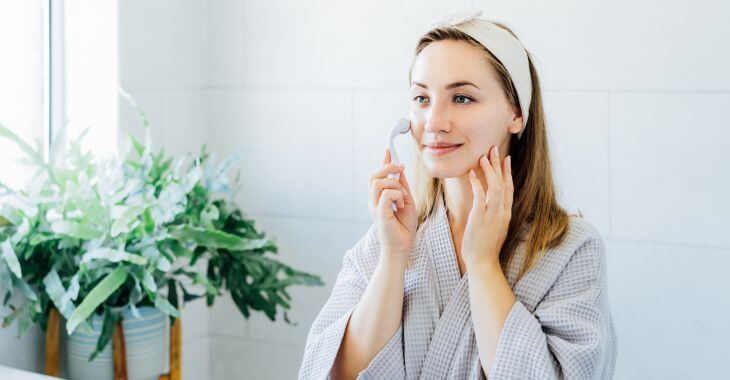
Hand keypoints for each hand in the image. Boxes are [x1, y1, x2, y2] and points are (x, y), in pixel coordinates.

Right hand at [368, 148, 417, 267]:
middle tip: (402, 168)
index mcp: (379, 197)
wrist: (402, 247)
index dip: (382, 161)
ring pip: (379, 182)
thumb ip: (402, 187)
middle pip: (374, 175)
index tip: (388, 150)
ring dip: (395, 185)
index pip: (377, 175)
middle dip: (388, 166)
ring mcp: (374, 206)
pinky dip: (397, 195)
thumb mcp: (406, 201)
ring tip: (403, 198)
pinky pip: (386, 194)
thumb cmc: (404, 227)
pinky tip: (401, 205)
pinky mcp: (379, 213)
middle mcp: (373, 200)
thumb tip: (399, 171)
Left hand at [462, 145, 513, 268]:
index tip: (506, 159)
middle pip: (503, 183)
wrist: (483, 262)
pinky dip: (477, 183)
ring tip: (483, 156)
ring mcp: (493, 215)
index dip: (507, 173)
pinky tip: (472, 173)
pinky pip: (480, 197)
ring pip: (494, 187)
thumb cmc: (485, 247)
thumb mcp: (494, 228)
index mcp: (506, 214)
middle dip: (498, 165)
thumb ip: (494, 214)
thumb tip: (489, 203)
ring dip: (488, 170)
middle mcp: (502, 212)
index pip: (509, 188)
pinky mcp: (480, 218)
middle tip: (494, 149)